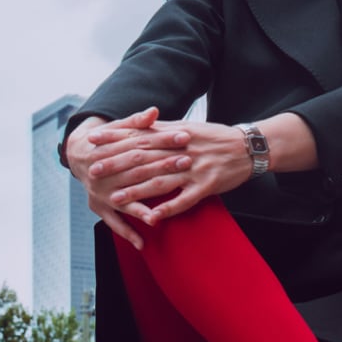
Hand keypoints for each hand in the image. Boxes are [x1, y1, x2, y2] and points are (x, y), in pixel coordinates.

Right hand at [64, 108, 192, 248]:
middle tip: (186, 161)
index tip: (184, 137)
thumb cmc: (106, 141)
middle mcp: (104, 172)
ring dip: (147, 205)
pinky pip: (114, 223)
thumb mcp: (117, 129)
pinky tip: (143, 243)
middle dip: (163, 165)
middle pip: (137, 168)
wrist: (77, 154)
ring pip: (127, 198)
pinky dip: (128, 233)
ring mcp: (101, 191)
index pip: (140, 143)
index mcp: (109, 150)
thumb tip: (154, 111)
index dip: (163, 139)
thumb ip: (136, 122)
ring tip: (164, 213)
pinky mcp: (99, 207)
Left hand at [103, 119, 251, 224]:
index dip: (114, 138)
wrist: (249, 146)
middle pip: (144, 159)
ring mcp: (194, 169)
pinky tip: (153, 217)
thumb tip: (139, 123)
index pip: (139, 136)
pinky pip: (186, 199)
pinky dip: (169, 208)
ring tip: (115, 198)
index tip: (92, 141)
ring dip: (136, 191)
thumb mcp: (189, 127)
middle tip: (93, 172)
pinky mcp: (207, 185)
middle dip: (117, 166)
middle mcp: (181, 150)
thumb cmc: (216, 137)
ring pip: (160, 180)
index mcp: (175, 134)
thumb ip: (163, 128)